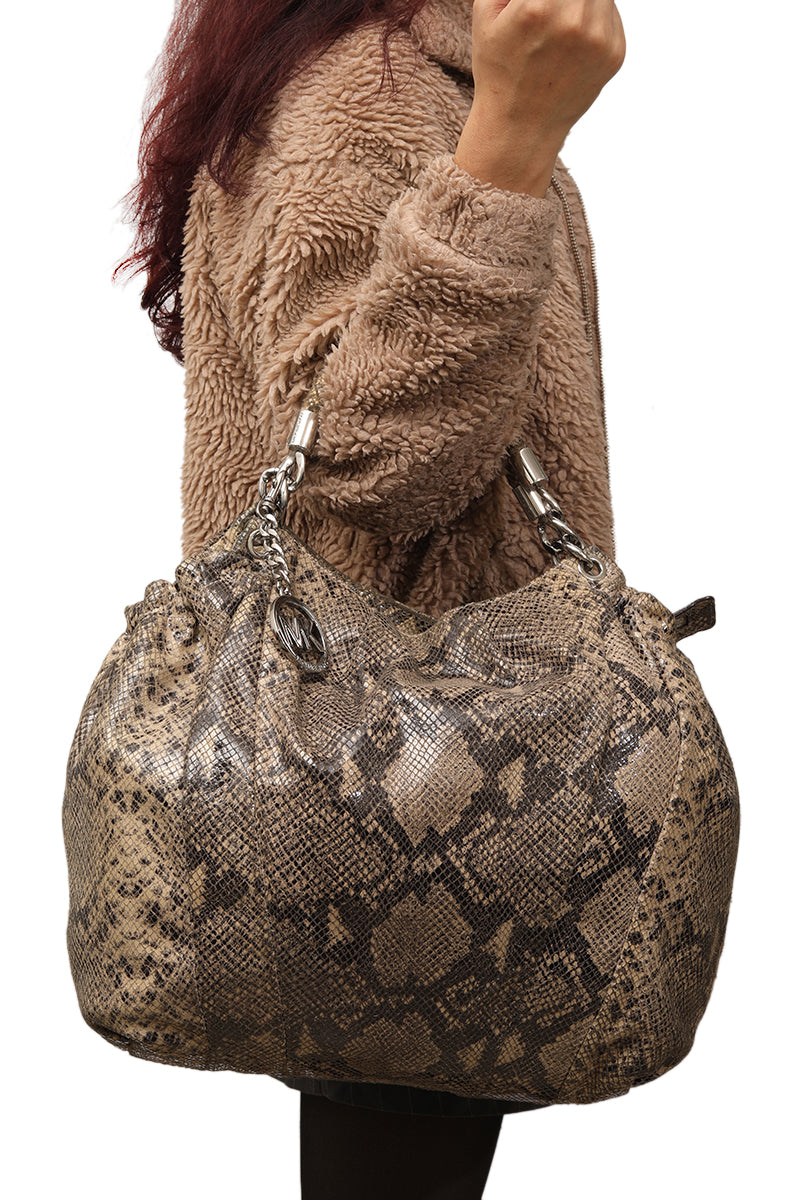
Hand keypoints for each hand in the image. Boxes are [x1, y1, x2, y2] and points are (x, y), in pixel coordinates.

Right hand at [454, 0, 625, 196]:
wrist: (521, 128)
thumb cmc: (499, 69)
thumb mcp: (487, 13)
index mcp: (537, 7)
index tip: (541, 0)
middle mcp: (574, 21)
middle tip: (552, 8)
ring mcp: (599, 38)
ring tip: (560, 16)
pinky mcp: (616, 52)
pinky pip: (611, 12)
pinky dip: (595, 13)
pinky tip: (572, 37)